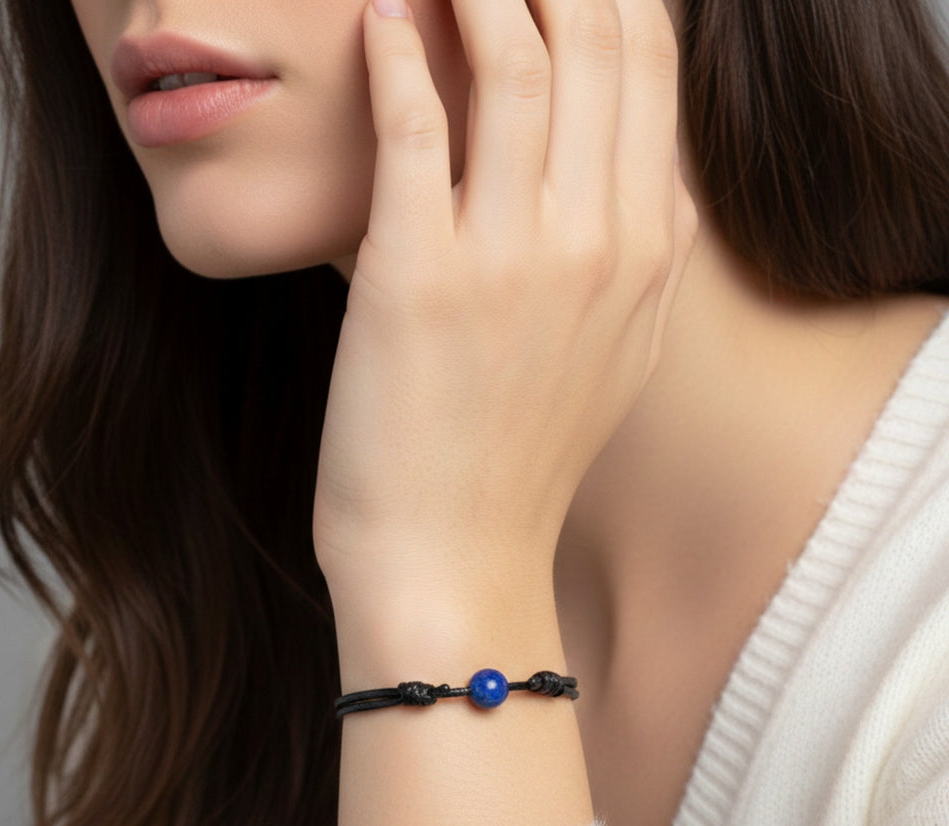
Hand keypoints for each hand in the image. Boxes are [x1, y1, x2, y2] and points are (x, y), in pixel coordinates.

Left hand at [313, 0, 698, 586]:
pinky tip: (379, 15)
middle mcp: (596, 241)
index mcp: (646, 252)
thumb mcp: (615, 358)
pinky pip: (415, 124)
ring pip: (512, 59)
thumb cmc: (517, 460)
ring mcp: (510, 258)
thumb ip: (644, 259)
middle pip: (594, 39)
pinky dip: (395, 51)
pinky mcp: (415, 276)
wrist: (455, 560)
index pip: (650, 68)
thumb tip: (657, 177)